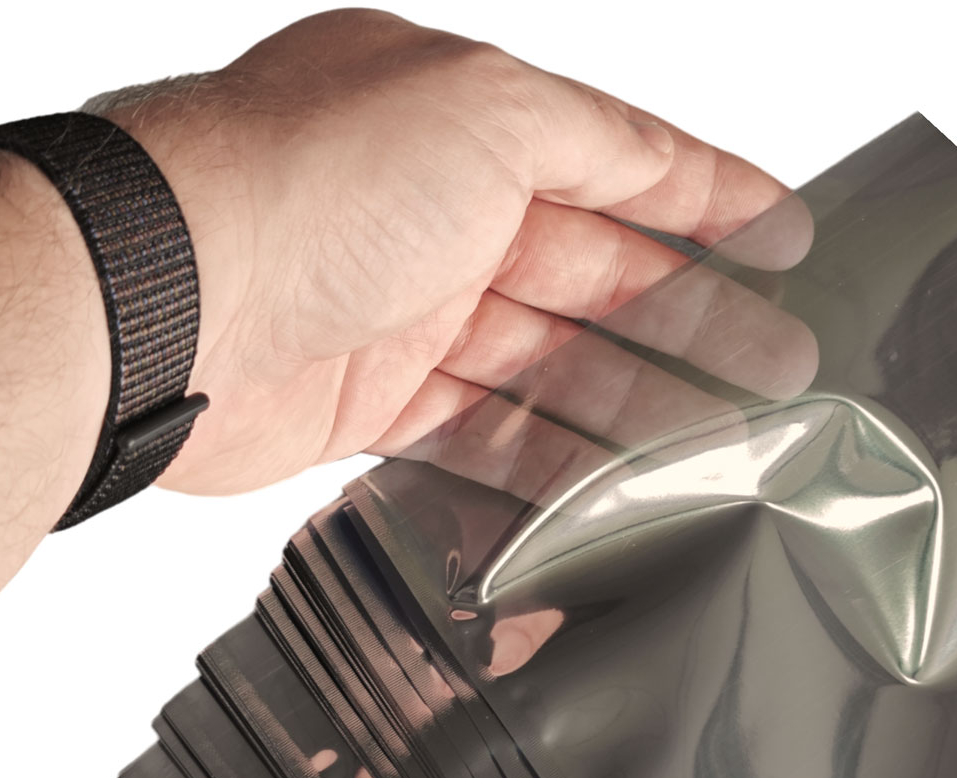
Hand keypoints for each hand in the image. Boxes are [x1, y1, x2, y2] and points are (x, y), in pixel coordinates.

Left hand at [100, 8, 814, 494]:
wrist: (167, 302)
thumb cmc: (308, 183)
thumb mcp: (481, 110)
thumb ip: (592, 138)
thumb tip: (662, 164)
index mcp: (465, 127)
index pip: (617, 162)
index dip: (711, 199)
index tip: (789, 237)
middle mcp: (436, 215)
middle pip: (597, 278)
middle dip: (695, 321)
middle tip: (780, 364)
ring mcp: (403, 311)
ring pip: (549, 367)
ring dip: (636, 405)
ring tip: (721, 444)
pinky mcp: (368, 400)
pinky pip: (481, 436)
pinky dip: (546, 465)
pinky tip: (610, 489)